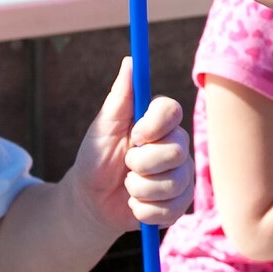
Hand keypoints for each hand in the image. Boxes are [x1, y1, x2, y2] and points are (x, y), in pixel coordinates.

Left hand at [72, 57, 192, 234]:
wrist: (91, 201)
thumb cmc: (95, 157)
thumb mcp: (103, 126)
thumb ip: (120, 96)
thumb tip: (130, 61)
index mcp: (159, 121)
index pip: (173, 111)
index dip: (154, 126)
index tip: (134, 135)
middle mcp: (176, 145)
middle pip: (176, 151)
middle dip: (142, 163)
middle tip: (126, 164)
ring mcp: (181, 174)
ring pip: (173, 183)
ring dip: (139, 189)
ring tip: (127, 186)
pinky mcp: (180, 202)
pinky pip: (172, 209)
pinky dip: (145, 210)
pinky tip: (135, 204)